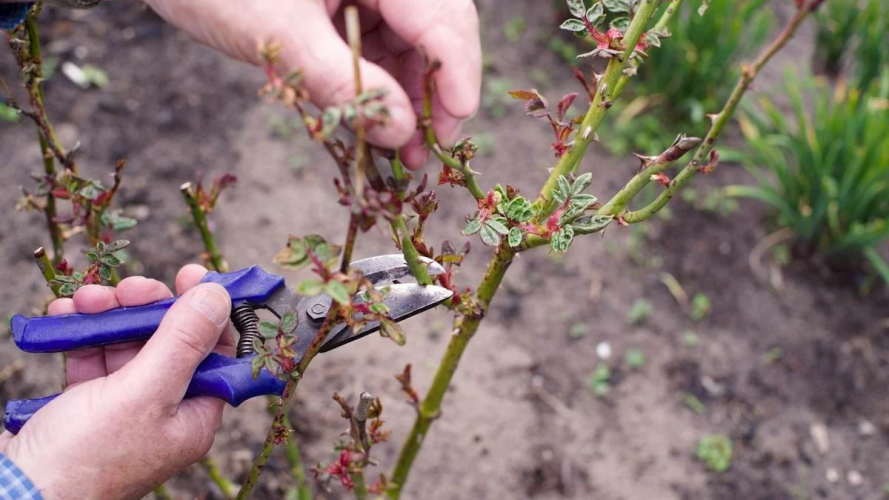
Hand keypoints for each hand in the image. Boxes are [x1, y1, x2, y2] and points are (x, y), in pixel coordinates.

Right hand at [0, 265, 234, 499]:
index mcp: (194, 416)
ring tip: (85, 300)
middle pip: (170, 341)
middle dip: (147, 307)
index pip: (216, 352)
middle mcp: (165, 411)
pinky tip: (65, 315)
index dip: (206, 311)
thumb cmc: (85, 458)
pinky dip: (82, 334)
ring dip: (109, 315)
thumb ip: (183, 342)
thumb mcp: (145, 393)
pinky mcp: (87, 403)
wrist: (15, 492)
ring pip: (129, 344)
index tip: (190, 275)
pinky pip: (94, 357)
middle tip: (128, 287)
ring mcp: (125, 407)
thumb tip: (219, 296)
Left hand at [141, 0, 481, 168]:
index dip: (458, 74)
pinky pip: (381, 47)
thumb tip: (402, 132)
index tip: (456, 127)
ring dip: (409, 97)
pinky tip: (374, 121)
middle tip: (425, 149)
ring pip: (412, 44)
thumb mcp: (278, 33)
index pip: (443, 16)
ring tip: (399, 149)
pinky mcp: (350, 5)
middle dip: (434, 93)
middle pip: (437, 31)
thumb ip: (342, 83)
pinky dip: (380, 86)